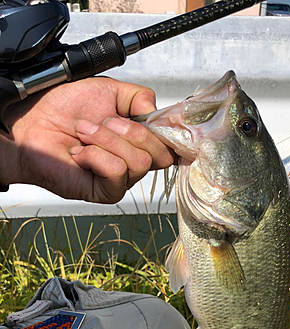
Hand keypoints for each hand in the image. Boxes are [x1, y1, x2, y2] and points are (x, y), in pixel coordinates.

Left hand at [0, 77, 173, 202]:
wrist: (33, 124)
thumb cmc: (63, 109)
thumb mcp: (109, 91)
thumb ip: (140, 97)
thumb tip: (157, 113)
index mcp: (139, 140)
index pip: (171, 146)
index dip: (168, 133)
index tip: (154, 119)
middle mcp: (134, 162)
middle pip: (160, 156)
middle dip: (132, 132)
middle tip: (104, 122)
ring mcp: (121, 179)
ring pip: (139, 163)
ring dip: (106, 140)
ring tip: (84, 135)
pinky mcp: (106, 192)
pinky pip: (117, 172)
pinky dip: (96, 156)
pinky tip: (80, 154)